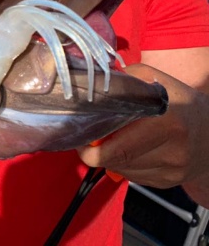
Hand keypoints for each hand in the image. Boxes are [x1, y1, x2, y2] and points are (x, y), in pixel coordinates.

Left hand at [77, 63, 208, 204]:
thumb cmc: (180, 102)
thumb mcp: (157, 81)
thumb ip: (127, 78)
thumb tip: (96, 82)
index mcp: (167, 121)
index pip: (119, 146)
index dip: (92, 145)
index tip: (80, 135)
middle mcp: (173, 149)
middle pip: (117, 160)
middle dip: (95, 153)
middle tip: (86, 141)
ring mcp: (173, 170)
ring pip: (123, 171)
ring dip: (109, 159)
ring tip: (108, 142)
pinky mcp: (171, 182)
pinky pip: (134, 178)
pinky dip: (124, 166)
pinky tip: (128, 151)